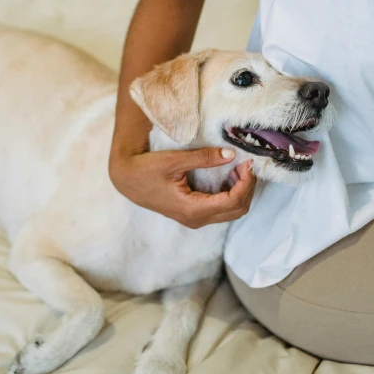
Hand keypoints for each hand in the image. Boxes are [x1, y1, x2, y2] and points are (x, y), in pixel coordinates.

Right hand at [109, 147, 255, 227]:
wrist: (126, 180)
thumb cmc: (146, 169)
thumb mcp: (175, 160)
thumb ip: (204, 158)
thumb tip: (231, 154)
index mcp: (193, 209)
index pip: (234, 201)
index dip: (246, 182)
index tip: (247, 162)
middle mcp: (197, 219)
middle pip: (237, 210)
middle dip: (247, 187)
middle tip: (246, 164)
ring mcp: (195, 219)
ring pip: (231, 211)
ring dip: (240, 191)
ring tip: (238, 168)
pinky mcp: (193, 213)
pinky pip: (221, 208)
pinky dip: (231, 193)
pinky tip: (228, 176)